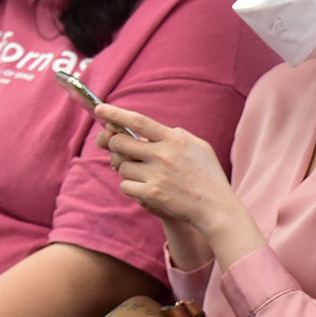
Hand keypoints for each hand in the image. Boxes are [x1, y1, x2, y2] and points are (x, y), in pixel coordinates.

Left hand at [93, 104, 237, 233]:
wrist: (216, 208)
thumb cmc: (209, 176)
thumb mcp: (199, 146)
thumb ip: (177, 135)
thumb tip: (153, 130)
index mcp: (174, 139)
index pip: (138, 121)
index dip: (115, 113)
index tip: (99, 109)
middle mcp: (163, 155)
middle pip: (120, 142)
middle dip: (114, 144)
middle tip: (119, 148)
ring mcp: (156, 175)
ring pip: (122, 166)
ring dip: (128, 170)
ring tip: (146, 175)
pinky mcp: (151, 194)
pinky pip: (125, 186)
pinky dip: (131, 187)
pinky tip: (147, 189)